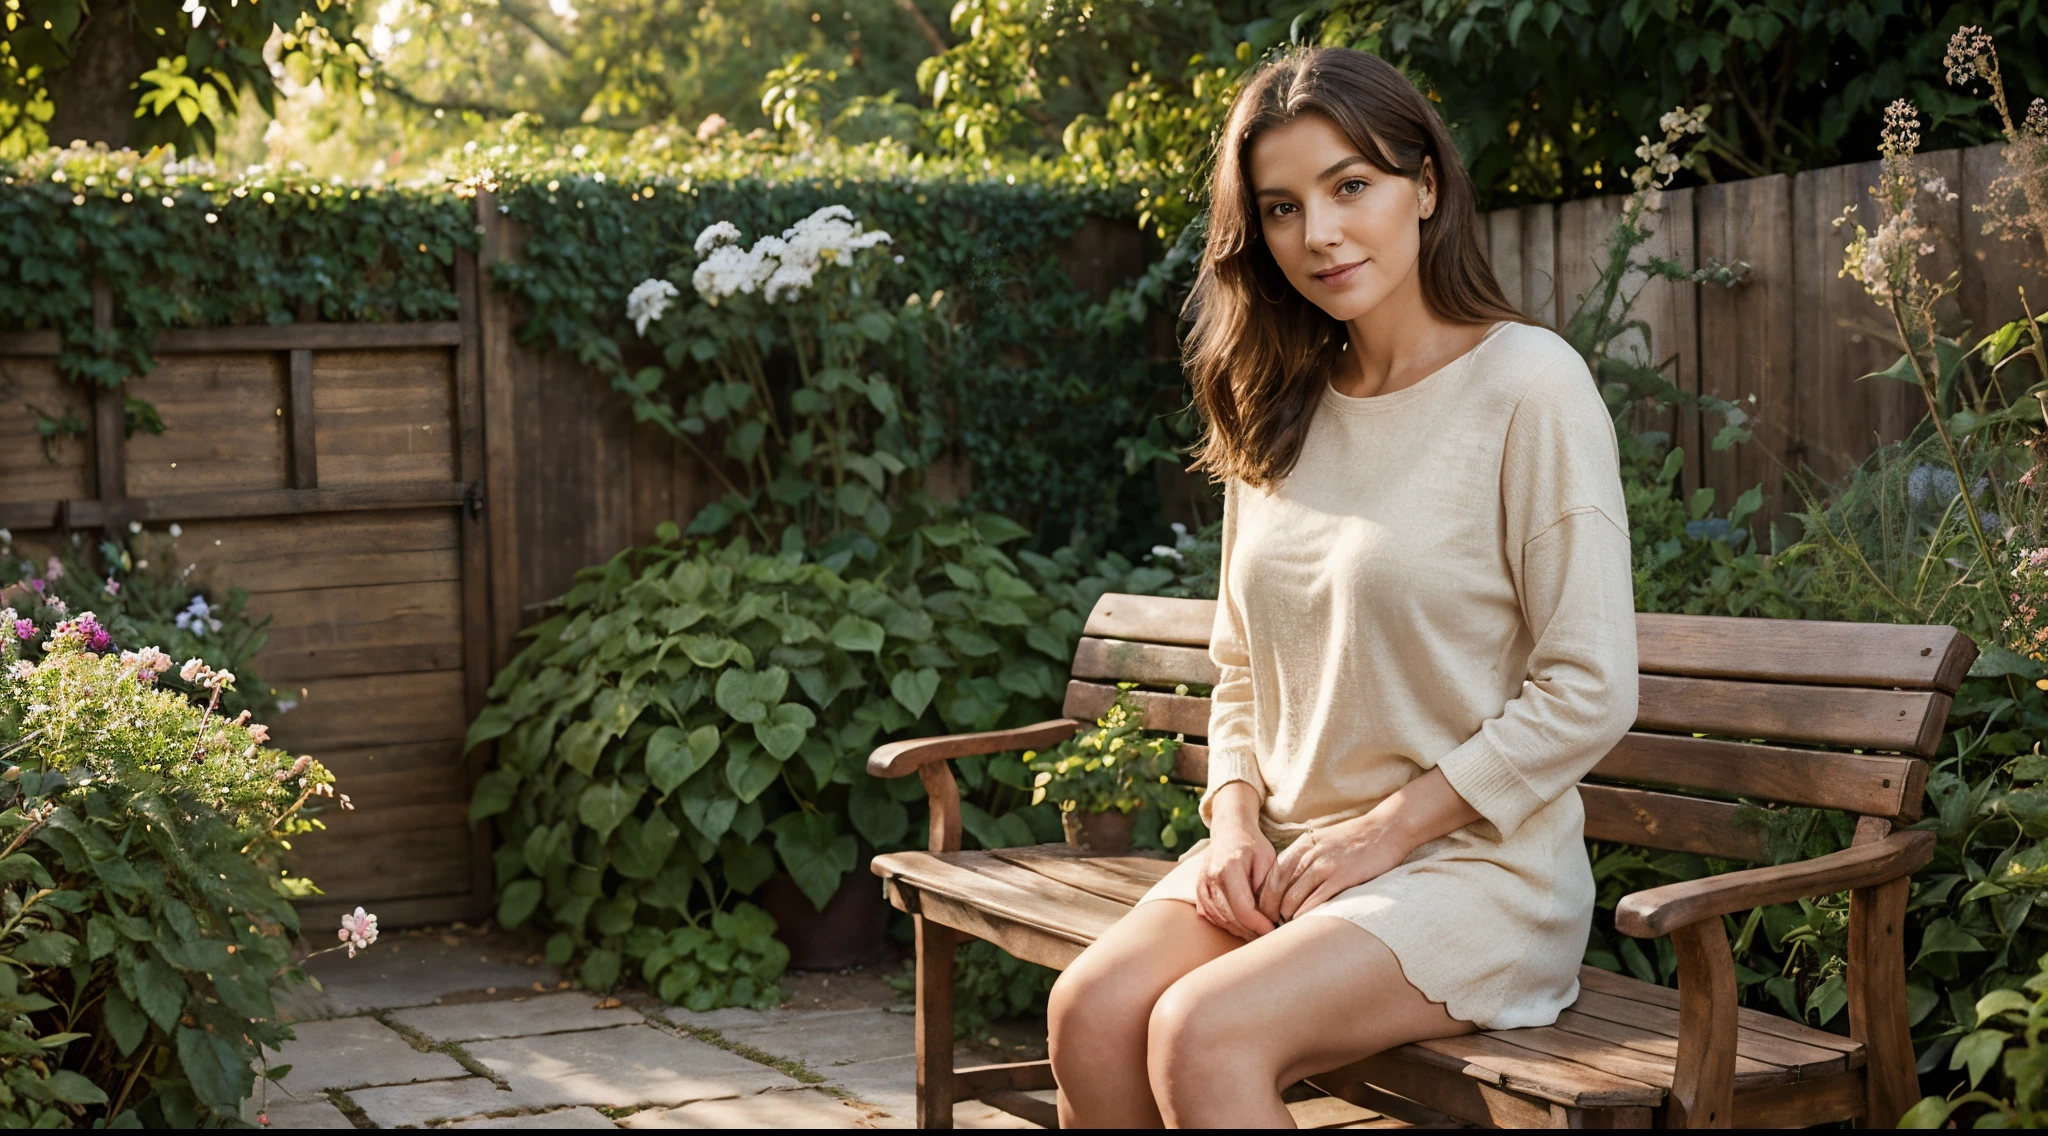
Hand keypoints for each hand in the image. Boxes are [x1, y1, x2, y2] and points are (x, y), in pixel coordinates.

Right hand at [1194, 782, 1276, 939]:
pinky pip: (1210, 916)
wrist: (1229, 830)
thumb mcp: (1268, 860)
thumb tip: (1269, 916)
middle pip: (1230, 918)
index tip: (1274, 930)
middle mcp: (1210, 878)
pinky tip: (1240, 923)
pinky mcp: (1198, 891)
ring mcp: (1201, 885)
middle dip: (1251, 931)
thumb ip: (1268, 888)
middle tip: (1269, 933)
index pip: (1243, 909)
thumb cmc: (1252, 845)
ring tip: (1257, 930)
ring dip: (1239, 929)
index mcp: (1229, 868)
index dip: (1259, 925)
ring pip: (1220, 920)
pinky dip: (1226, 923)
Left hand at [1257, 811, 1407, 923]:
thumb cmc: (1355, 839)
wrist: (1386, 829)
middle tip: (1272, 925)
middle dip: (1272, 910)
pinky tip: (1303, 923)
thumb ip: (1305, 858)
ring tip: (1288, 927)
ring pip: (1294, 897)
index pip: (1272, 875)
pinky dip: (1306, 914)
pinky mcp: (1342, 877)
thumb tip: (1289, 884)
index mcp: (1302, 845)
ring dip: (1288, 915)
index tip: (1265, 911)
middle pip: (1278, 888)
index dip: (1265, 896)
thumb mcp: (1322, 841)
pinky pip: (1316, 900)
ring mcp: (1325, 865)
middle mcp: (1309, 854)